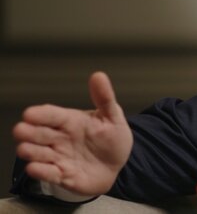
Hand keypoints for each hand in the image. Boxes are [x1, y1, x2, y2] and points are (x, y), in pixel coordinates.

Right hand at [13, 71, 132, 195]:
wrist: (118, 165)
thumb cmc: (112, 138)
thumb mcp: (113, 117)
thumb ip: (105, 98)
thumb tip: (99, 76)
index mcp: (70, 121)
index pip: (51, 114)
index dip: (40, 114)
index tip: (29, 114)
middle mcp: (60, 138)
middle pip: (37, 133)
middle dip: (28, 132)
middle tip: (22, 131)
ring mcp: (59, 157)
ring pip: (35, 153)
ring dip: (30, 151)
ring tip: (27, 148)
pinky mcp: (61, 175)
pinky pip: (46, 174)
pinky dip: (39, 171)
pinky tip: (36, 167)